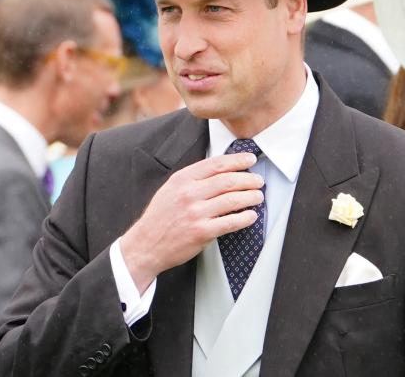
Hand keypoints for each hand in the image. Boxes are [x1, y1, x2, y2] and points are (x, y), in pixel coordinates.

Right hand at [119, 152, 262, 292]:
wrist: (146, 244)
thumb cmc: (160, 217)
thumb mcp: (171, 189)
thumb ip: (192, 179)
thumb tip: (220, 171)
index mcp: (182, 179)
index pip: (216, 164)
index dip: (237, 160)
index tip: (250, 160)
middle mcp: (189, 193)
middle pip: (228, 180)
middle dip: (248, 179)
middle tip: (259, 181)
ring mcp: (196, 213)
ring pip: (232, 200)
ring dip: (250, 197)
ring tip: (258, 196)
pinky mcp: (202, 232)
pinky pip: (230, 222)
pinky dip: (245, 218)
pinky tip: (251, 216)